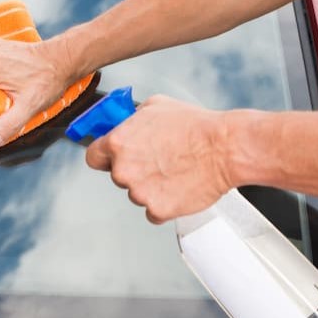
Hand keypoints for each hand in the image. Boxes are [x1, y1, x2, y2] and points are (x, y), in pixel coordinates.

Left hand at [86, 95, 235, 223]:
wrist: (224, 149)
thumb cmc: (195, 127)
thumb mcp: (156, 106)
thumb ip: (133, 119)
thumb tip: (127, 124)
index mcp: (119, 142)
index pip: (93, 157)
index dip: (104, 157)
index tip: (112, 158)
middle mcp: (124, 169)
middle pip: (118, 176)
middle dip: (134, 170)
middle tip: (158, 161)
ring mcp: (139, 192)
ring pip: (137, 193)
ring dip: (151, 187)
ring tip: (175, 170)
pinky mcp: (158, 210)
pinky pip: (154, 211)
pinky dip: (165, 203)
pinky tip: (179, 187)